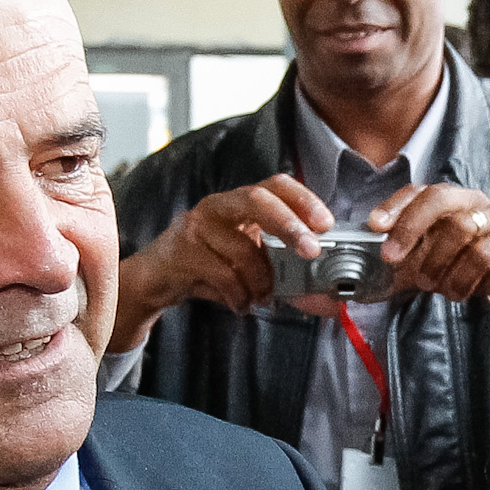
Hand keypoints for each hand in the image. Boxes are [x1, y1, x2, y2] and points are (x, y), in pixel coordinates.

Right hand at [112, 177, 332, 347]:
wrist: (156, 281)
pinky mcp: (181, 251)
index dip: (303, 199)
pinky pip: (222, 274)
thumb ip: (291, 279)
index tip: (326, 223)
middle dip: (289, 225)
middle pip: (257, 199)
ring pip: (242, 248)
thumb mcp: (253, 268)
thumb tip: (333, 300)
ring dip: (261, 280)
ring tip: (262, 297)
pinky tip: (240, 304)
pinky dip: (239, 295)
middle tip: (310, 251)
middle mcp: (218, 205)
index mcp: (241, 202)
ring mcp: (197, 225)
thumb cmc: (210, 269)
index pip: (276, 185)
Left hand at [370, 184, 489, 309]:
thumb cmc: (473, 270)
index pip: (421, 191)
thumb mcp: (435, 262)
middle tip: (391, 256)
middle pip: (440, 198)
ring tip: (428, 284)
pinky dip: (461, 277)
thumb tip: (368, 266)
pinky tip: (455, 292)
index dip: (396, 205)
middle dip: (410, 226)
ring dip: (435, 260)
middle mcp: (476, 204)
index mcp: (455, 202)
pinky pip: (483, 255)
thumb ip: (407, 258)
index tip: (374, 224)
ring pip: (460, 227)